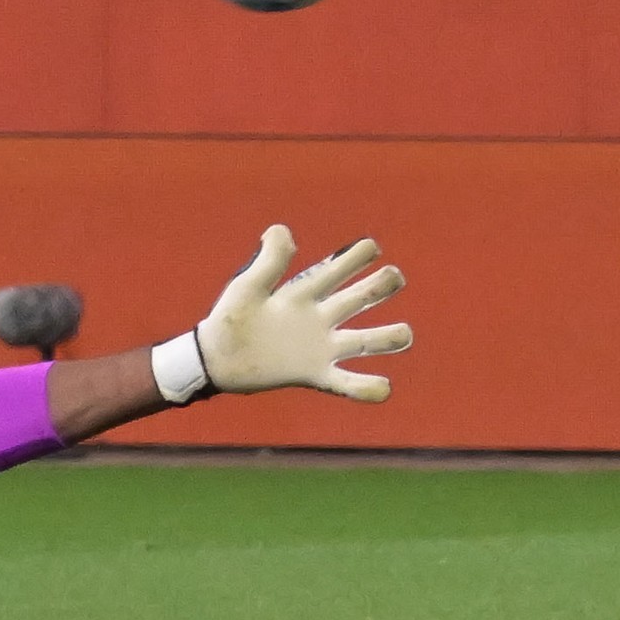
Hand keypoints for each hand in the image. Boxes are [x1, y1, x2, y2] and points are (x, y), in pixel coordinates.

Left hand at [194, 225, 411, 400]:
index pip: (337, 270)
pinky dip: (366, 388)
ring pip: (364, 341)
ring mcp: (320, 347)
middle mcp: (320, 319)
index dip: (355, 257)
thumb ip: (267, 262)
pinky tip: (384, 389)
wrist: (214, 360)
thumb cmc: (230, 319)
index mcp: (303, 294)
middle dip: (380, 286)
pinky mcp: (314, 374)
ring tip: (405, 334)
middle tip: (392, 277)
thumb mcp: (247, 287)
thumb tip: (280, 230)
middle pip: (360, 298)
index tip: (370, 247)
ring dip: (388, 337)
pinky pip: (347, 383)